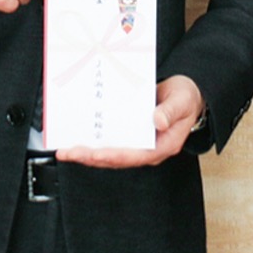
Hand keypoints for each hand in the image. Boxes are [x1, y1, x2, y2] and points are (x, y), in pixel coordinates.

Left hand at [55, 75, 204, 168]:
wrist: (187, 94)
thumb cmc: (186, 98)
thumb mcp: (182, 101)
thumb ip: (170, 112)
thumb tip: (157, 122)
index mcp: (162, 146)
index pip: (135, 155)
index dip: (113, 156)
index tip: (94, 154)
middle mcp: (148, 149)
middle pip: (116, 159)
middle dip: (90, 157)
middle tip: (68, 153)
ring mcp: (138, 145)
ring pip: (109, 154)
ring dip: (87, 153)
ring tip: (66, 151)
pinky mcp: (130, 137)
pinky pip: (110, 143)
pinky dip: (93, 142)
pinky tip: (78, 139)